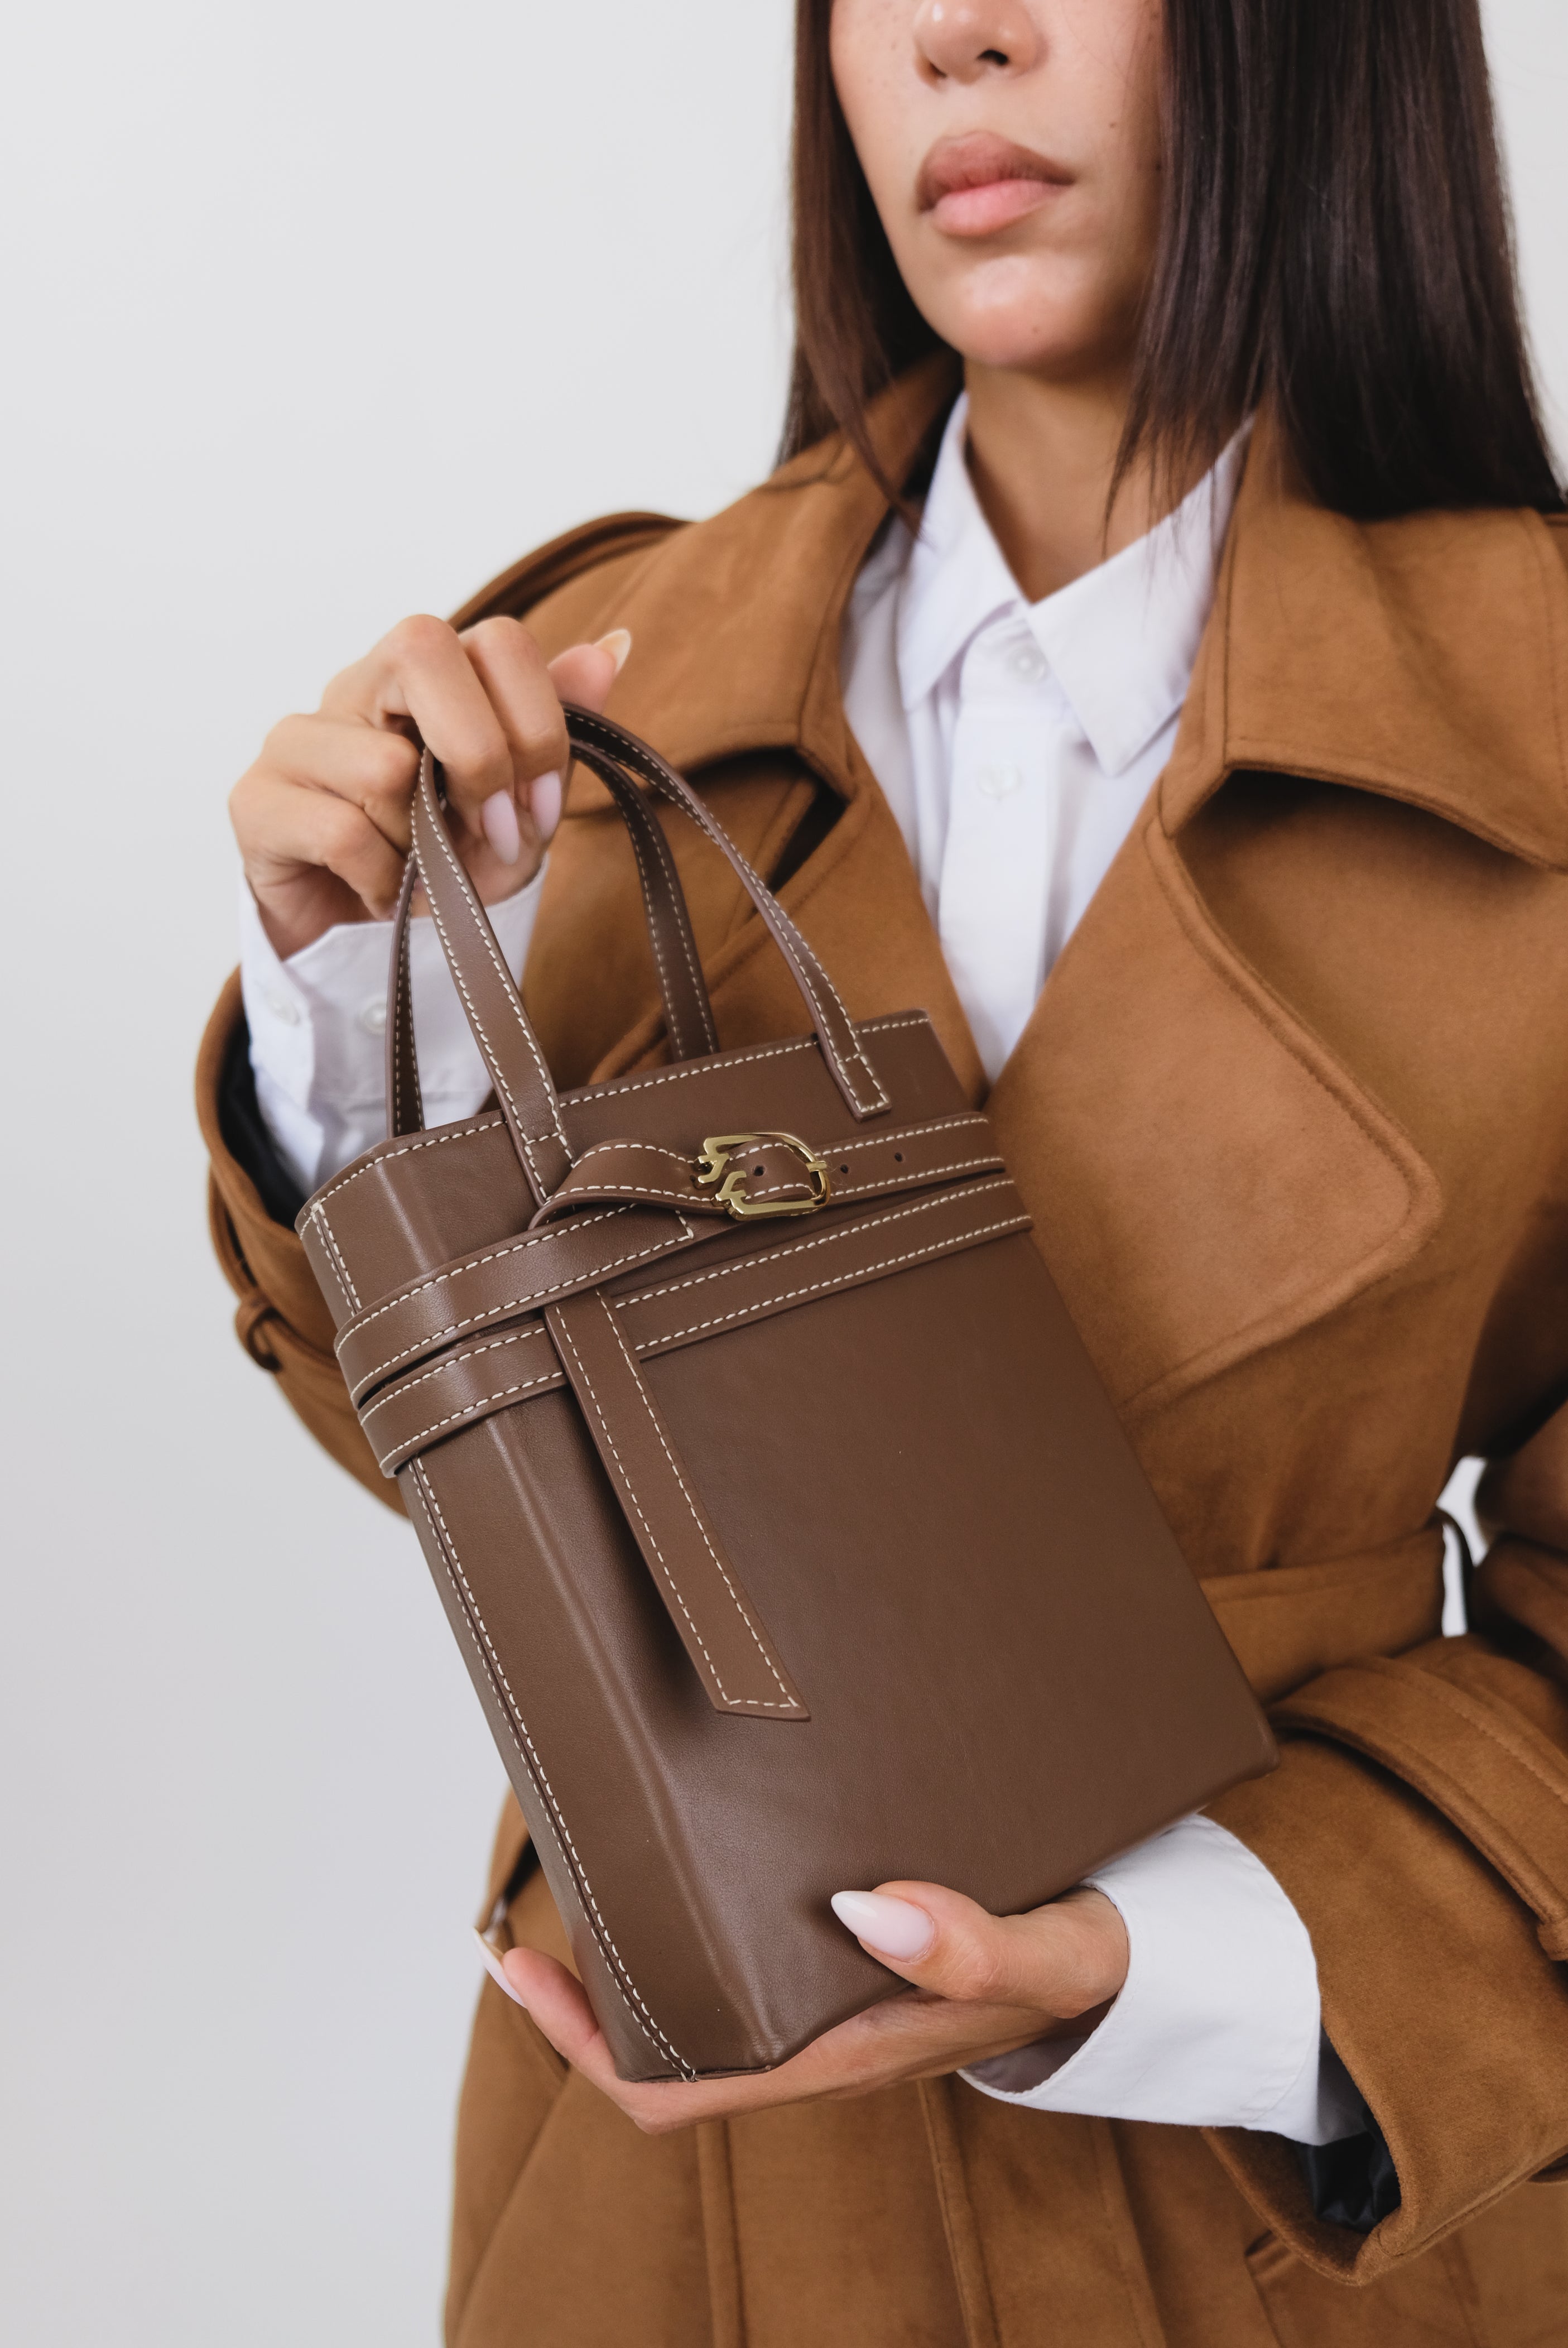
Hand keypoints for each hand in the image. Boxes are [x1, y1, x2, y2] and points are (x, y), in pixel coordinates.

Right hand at [230, 616, 630, 959]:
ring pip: (383, 765)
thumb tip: (613, 646)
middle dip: (480, 755)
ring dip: (425, 846)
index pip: (497, 640)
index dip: (536, 725)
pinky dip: (383, 881)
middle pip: (423, 648)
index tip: (539, 809)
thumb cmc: (443, 861)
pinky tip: (381, 892)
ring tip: (419, 871)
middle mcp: (357, 686)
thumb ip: (560, 727)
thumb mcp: (519, 803)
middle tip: (489, 833)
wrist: (366, 940)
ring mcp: (298, 737)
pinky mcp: (256, 799)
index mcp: (427, 675)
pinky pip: (341, 833)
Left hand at [487, 1878, 1128, 2134]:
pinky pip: (744, 1959)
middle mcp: (818, 2039)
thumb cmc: (1081, 1960)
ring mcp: (827, 2005)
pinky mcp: (846, 1962)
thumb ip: (972, 1944)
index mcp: (842, 2053)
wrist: (1128, 1962)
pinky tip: (693, 1843)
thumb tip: (868, 1911)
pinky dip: (696, 1913)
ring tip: (595, 1851)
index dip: (582, 2045)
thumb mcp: (1045, 1953)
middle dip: (588, 1991)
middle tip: (536, 1889)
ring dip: (638, 1950)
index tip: (519, 1964)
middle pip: (665, 2051)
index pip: (675, 2092)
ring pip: (700, 2003)